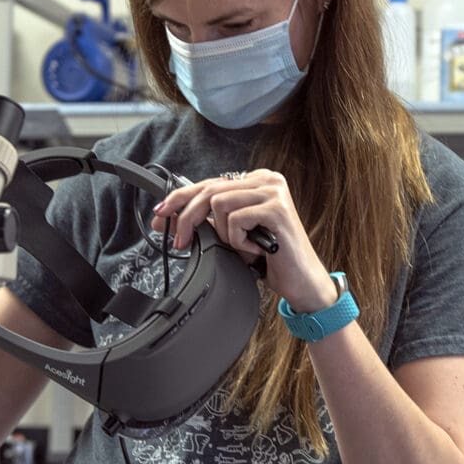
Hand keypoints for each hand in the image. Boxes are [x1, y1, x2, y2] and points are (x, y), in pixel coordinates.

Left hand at [152, 170, 338, 312]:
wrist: (302, 283)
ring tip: (241, 248)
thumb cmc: (269, 260)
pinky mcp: (276, 207)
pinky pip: (235, 219)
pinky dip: (237, 240)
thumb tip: (170, 216)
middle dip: (186, 217)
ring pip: (218, 202)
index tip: (161, 215)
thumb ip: (211, 220)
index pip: (208, 183)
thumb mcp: (234, 235)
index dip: (180, 199)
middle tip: (178, 241)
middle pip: (208, 189)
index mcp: (256, 181)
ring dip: (223, 234)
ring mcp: (273, 191)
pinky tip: (255, 250)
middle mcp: (266, 179)